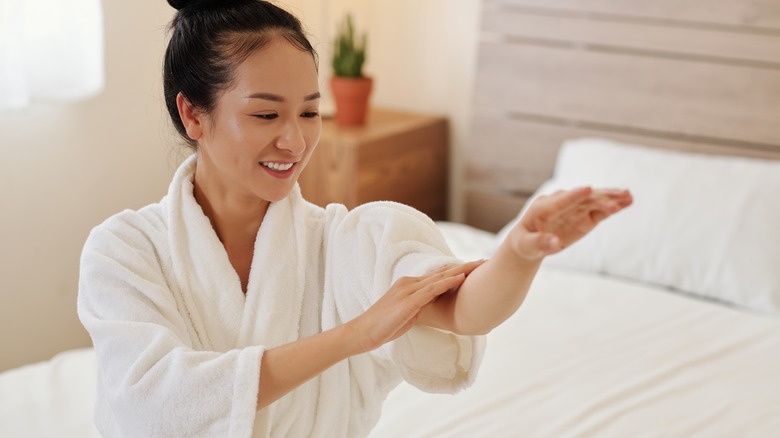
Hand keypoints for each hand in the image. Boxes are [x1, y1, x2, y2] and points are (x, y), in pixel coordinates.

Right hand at [350, 260, 483, 352]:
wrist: (363, 332)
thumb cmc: (383, 326)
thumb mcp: (405, 314)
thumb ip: (418, 306)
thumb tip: (430, 309)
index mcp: (409, 285)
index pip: (437, 275)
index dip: (456, 271)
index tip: (473, 268)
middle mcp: (409, 283)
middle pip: (441, 272)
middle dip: (463, 266)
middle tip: (483, 261)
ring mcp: (408, 290)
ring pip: (439, 277)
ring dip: (461, 270)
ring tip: (478, 265)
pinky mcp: (408, 301)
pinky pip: (432, 289)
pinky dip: (447, 282)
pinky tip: (461, 278)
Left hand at [507, 187, 632, 259]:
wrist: (531, 241)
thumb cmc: (526, 243)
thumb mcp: (528, 246)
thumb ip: (541, 243)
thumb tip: (555, 243)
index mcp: (543, 207)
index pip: (561, 200)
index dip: (574, 195)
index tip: (588, 189)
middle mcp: (561, 203)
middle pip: (582, 198)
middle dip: (600, 197)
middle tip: (619, 197)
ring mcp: (574, 208)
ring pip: (594, 201)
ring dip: (611, 198)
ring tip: (629, 196)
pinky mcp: (584, 215)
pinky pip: (600, 210)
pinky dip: (613, 206)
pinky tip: (628, 202)